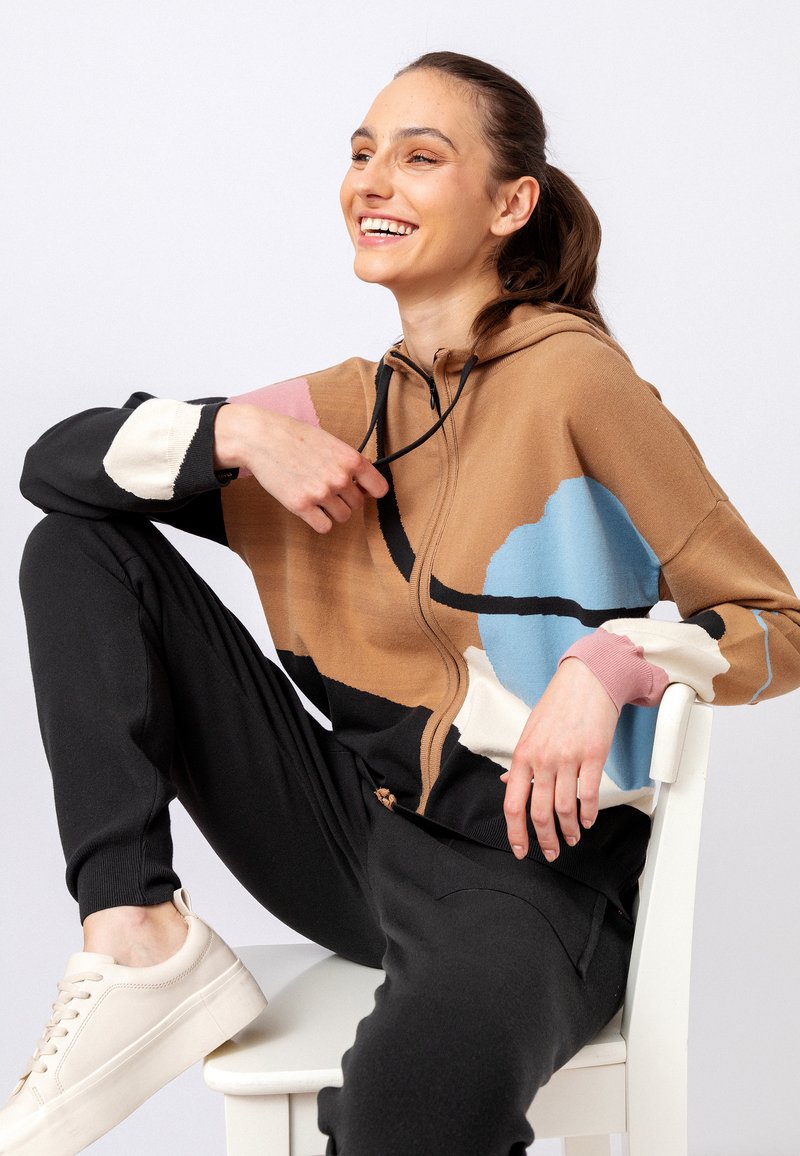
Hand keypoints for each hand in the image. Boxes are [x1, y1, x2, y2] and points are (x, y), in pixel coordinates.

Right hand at [214, 404, 387, 532]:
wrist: (262, 438)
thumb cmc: (295, 437)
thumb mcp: (330, 442)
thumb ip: (349, 463)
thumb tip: (365, 486)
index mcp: (351, 459)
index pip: (379, 488)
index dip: (370, 491)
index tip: (362, 490)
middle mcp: (340, 478)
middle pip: (358, 504)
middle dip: (346, 499)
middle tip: (327, 487)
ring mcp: (321, 493)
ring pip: (343, 517)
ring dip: (332, 510)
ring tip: (316, 494)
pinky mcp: (301, 506)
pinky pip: (324, 527)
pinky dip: (319, 521)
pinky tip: (310, 508)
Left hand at [500, 658, 618, 861]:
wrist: (586, 680)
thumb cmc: (558, 705)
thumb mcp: (530, 732)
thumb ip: (521, 762)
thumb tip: (510, 783)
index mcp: (523, 755)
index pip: (513, 804)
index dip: (516, 833)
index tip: (521, 849)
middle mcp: (543, 759)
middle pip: (540, 812)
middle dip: (546, 839)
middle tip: (552, 851)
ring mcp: (568, 758)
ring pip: (565, 808)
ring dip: (570, 829)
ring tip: (573, 837)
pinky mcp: (593, 755)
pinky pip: (589, 794)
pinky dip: (588, 814)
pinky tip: (588, 820)